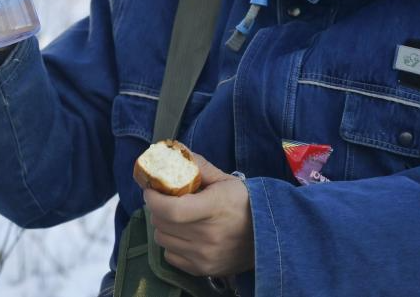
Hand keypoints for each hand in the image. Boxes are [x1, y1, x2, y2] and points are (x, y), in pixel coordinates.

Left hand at [142, 153, 253, 277]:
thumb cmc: (243, 203)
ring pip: (162, 239)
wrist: (267, 236)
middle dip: (157, 208)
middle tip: (165, 201)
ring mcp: (205, 255)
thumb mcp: (225, 180)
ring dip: (163, 226)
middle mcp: (208, 235)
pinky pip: (170, 255)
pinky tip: (184, 235)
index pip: (171, 209)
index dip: (154, 199)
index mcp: (214, 208)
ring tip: (175, 218)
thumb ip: (199, 166)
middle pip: (162, 222)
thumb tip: (175, 149)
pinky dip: (171, 244)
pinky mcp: (203, 269)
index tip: (151, 190)